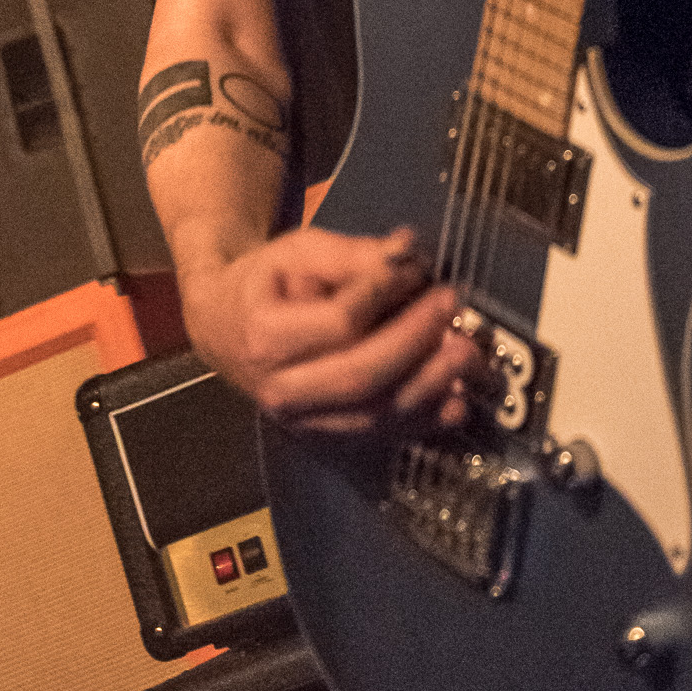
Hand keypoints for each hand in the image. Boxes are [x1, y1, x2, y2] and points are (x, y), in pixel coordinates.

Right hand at [179, 223, 486, 437]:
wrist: (225, 328)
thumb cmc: (265, 283)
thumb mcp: (298, 251)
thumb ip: (353, 254)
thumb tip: (409, 252)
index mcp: (265, 336)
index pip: (340, 322)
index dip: (385, 293)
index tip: (418, 266)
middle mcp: (281, 391)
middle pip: (361, 375)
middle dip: (416, 341)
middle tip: (451, 305)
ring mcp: (303, 424)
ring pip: (374, 415)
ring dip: (429, 385)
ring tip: (466, 352)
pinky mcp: (326, 438)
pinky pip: (380, 437)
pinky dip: (423, 421)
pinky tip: (456, 400)